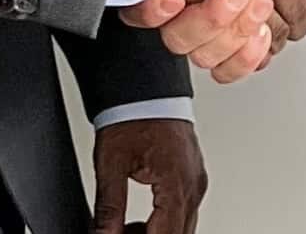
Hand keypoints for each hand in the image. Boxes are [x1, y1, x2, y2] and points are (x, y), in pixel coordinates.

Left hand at [91, 116, 205, 232]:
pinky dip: (164, 223)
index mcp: (176, 182)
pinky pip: (184, 212)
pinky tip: (141, 222)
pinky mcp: (193, 177)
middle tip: (118, 233)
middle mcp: (193, 185)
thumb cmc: (133, 114)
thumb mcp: (112, 164)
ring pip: (183, 228)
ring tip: (125, 229)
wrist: (146, 86)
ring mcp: (196, 181)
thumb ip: (109, 207)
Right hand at [120, 0, 305, 81]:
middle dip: (209, 21)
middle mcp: (191, 0)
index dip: (150, 10)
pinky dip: (247, 58)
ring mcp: (214, 25)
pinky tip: (262, 36)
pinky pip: (230, 68)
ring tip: (260, 8)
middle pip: (180, 38)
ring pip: (205, 56)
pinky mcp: (240, 41)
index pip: (142, 6)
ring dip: (233, 37)